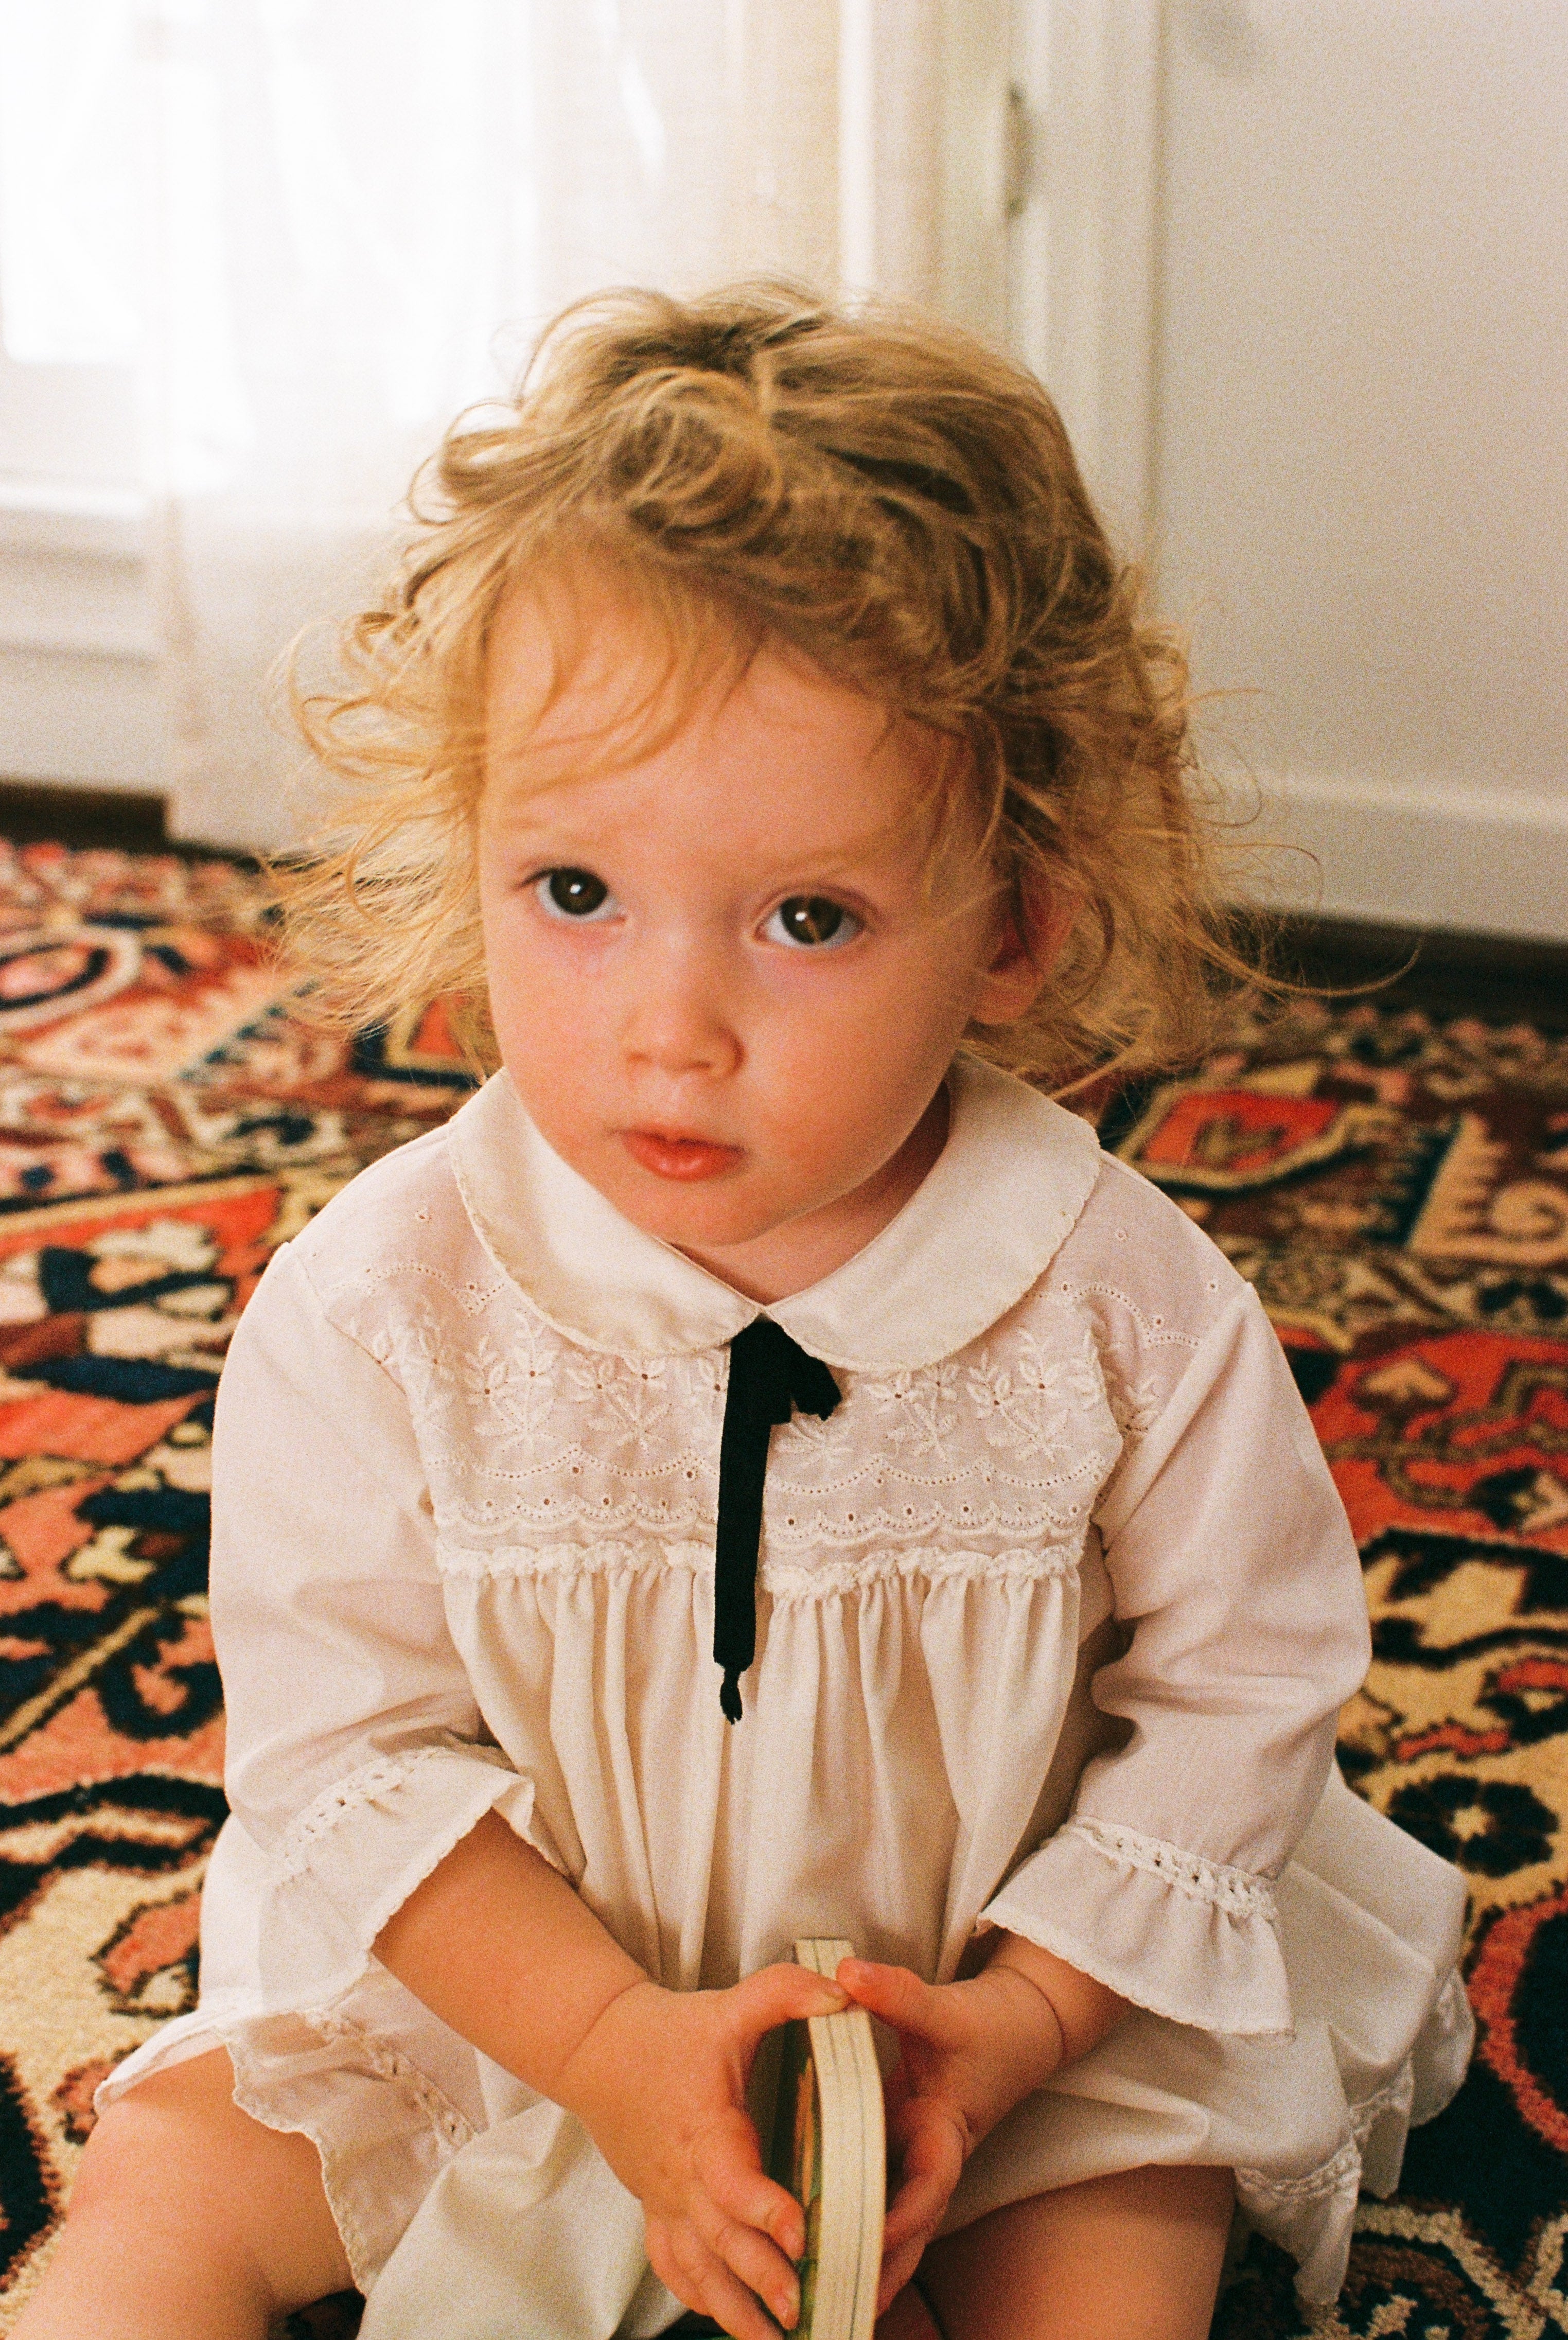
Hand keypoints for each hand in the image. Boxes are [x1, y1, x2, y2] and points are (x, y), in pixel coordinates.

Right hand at [555, 1963, 847, 2339]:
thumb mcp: (730, 2003)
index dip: (764, 2209)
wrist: (597, 2047)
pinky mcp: (656, 2209)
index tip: (800, 2234)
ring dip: (733, 2309)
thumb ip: (786, 1994)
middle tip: (801, 2309)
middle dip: (761, 2279)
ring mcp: (665, 2200)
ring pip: (696, 2269)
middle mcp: (682, 2177)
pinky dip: (699, 2296)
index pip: (731, 2180)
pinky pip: (672, 2265)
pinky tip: (727, 2321)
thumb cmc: (669, 2031)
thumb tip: (843, 1995)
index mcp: (705, 2130)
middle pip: (719, 2240)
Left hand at [837, 1949, 1091, 2313]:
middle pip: (910, 2229)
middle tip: (843, 2308)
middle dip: (882, 2269)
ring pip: (897, 2223)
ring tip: (830, 2304)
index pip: (928, 2185)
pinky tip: (827, 2247)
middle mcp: (933, 2156)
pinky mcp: (907, 2151)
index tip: (873, 2239)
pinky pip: (884, 2196)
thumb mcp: (944, 2006)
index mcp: (947, 2130)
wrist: (1024, 2026)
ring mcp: (920, 2159)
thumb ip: (896, 1992)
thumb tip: (846, 1974)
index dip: (904, 2215)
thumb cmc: (990, 2023)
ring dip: (870, 2260)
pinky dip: (863, 2225)